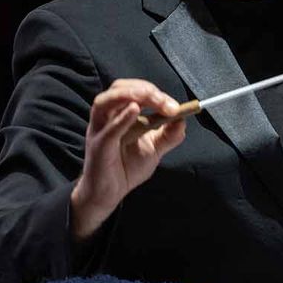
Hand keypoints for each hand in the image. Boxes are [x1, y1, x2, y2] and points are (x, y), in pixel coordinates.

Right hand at [70, 79, 186, 240]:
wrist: (109, 194)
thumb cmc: (126, 168)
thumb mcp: (154, 149)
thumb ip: (169, 135)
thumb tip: (183, 119)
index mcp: (120, 113)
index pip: (135, 90)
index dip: (156, 93)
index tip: (175, 106)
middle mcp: (107, 117)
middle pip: (119, 88)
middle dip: (144, 90)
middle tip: (166, 103)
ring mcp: (100, 131)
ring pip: (106, 101)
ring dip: (130, 95)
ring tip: (149, 98)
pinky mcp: (99, 147)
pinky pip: (108, 129)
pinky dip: (122, 118)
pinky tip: (135, 111)